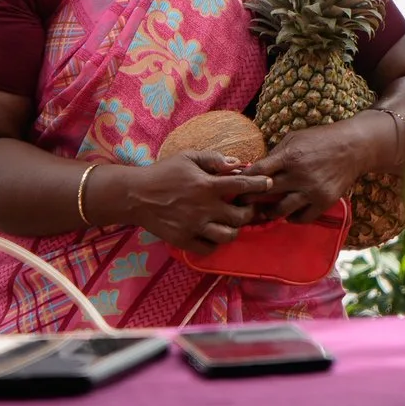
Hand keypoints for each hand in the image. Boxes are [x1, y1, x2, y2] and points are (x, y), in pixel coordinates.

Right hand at [119, 152, 272, 250]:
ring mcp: (195, 226)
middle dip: (249, 212)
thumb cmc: (163, 172)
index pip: (242, 185)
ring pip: (228, 236)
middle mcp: (205, 208)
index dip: (259, 184)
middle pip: (241, 216)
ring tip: (232, 223)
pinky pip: (209, 248)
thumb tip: (237, 163)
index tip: (268, 184)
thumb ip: (213, 159)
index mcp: (207, 185)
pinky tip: (214, 234)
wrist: (136, 195)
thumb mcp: (188, 157)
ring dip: (234, 229)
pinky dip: (215, 243)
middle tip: (248, 207)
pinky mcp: (184, 240)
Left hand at [245, 120, 379, 221]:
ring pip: (281, 210)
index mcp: (289, 156)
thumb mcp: (295, 138)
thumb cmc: (320, 140)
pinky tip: (287, 214)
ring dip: (269, 212)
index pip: (258, 171)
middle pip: (265, 193)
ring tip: (262, 212)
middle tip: (240, 204)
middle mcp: (299, 175)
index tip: (233, 186)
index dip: (243, 180)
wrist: (353, 147)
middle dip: (249, 199)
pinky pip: (302, 218)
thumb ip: (276, 154)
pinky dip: (292, 218)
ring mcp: (312, 190)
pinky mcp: (324, 201)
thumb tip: (255, 169)